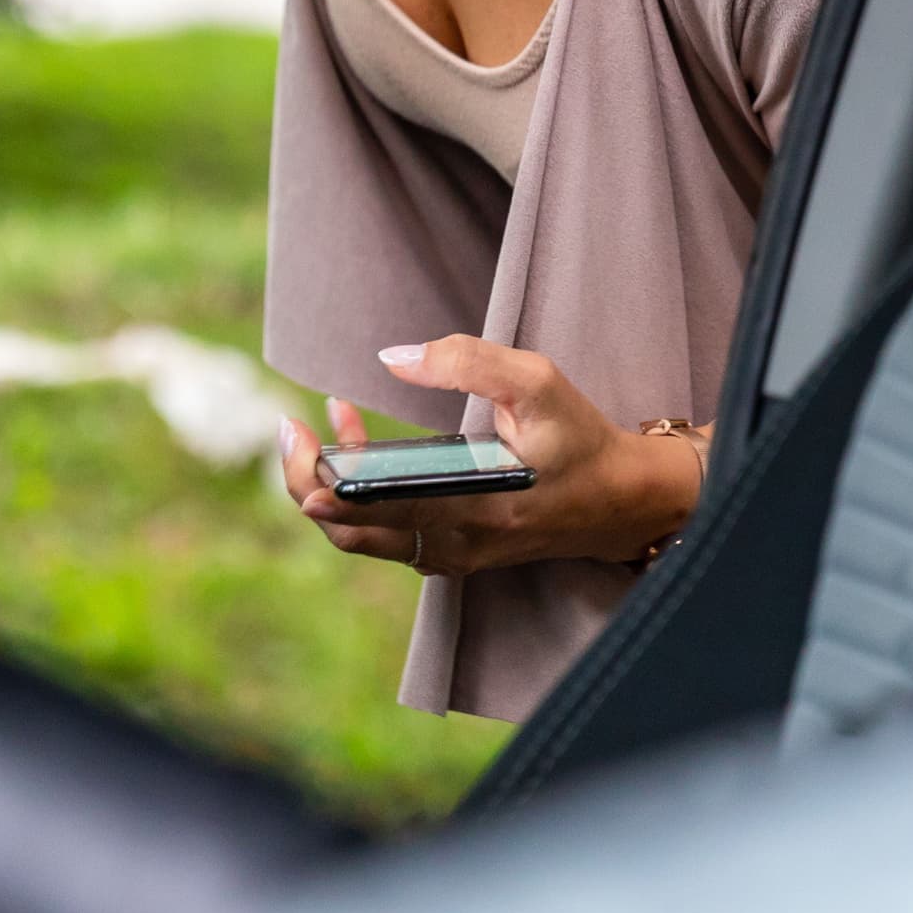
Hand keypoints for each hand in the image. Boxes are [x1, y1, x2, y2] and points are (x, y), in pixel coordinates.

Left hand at [274, 338, 705, 576]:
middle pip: (351, 531)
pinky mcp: (450, 553)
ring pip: (363, 537)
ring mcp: (450, 555)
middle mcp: (455, 544)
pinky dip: (359, 497)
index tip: (299, 442)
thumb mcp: (537, 382)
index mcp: (474, 508)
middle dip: (307, 480)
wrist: (620, 500)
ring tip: (325, 425)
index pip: (378, 511)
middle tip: (292, 427)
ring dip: (332, 486)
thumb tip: (393, 357)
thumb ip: (466, 362)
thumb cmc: (579, 438)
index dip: (325, 485)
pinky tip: (358, 447)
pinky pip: (385, 534)